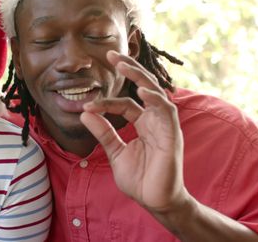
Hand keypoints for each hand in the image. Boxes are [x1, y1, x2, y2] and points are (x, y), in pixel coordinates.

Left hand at [80, 50, 188, 212]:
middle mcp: (156, 120)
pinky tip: (142, 91)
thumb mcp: (115, 152)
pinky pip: (166, 111)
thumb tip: (85, 113)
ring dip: (139, 77)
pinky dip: (155, 99)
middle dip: (129, 69)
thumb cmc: (140, 179)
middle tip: (112, 54)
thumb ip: (103, 132)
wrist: (155, 202)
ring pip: (155, 93)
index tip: (87, 104)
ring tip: (123, 65)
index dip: (106, 102)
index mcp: (144, 123)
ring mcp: (165, 126)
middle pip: (144, 87)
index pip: (125, 103)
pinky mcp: (172, 135)